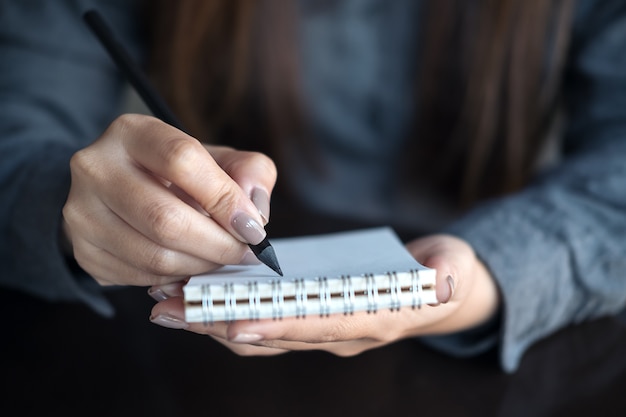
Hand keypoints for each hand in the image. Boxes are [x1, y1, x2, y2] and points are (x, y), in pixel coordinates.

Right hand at [62, 114, 275, 286]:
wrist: (123, 193)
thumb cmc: (180, 175)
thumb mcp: (218, 160)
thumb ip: (249, 172)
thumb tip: (255, 212)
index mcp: (132, 133)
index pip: (181, 160)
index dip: (224, 198)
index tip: (253, 227)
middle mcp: (96, 168)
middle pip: (165, 218)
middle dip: (217, 244)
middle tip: (244, 252)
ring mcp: (82, 212)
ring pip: (154, 255)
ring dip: (201, 265)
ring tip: (222, 259)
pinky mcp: (83, 250)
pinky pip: (142, 276)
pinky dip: (177, 277)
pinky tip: (192, 265)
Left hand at [148, 234, 499, 355]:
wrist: (439, 291)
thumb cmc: (445, 273)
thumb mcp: (454, 267)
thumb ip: (448, 273)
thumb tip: (442, 278)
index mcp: (375, 319)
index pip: (321, 324)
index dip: (279, 325)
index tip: (234, 321)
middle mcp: (342, 333)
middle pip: (275, 333)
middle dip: (221, 323)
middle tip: (169, 308)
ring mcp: (323, 330)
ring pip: (260, 333)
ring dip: (211, 320)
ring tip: (165, 301)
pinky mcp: (310, 319)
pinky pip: (262, 322)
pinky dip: (226, 311)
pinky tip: (195, 295)